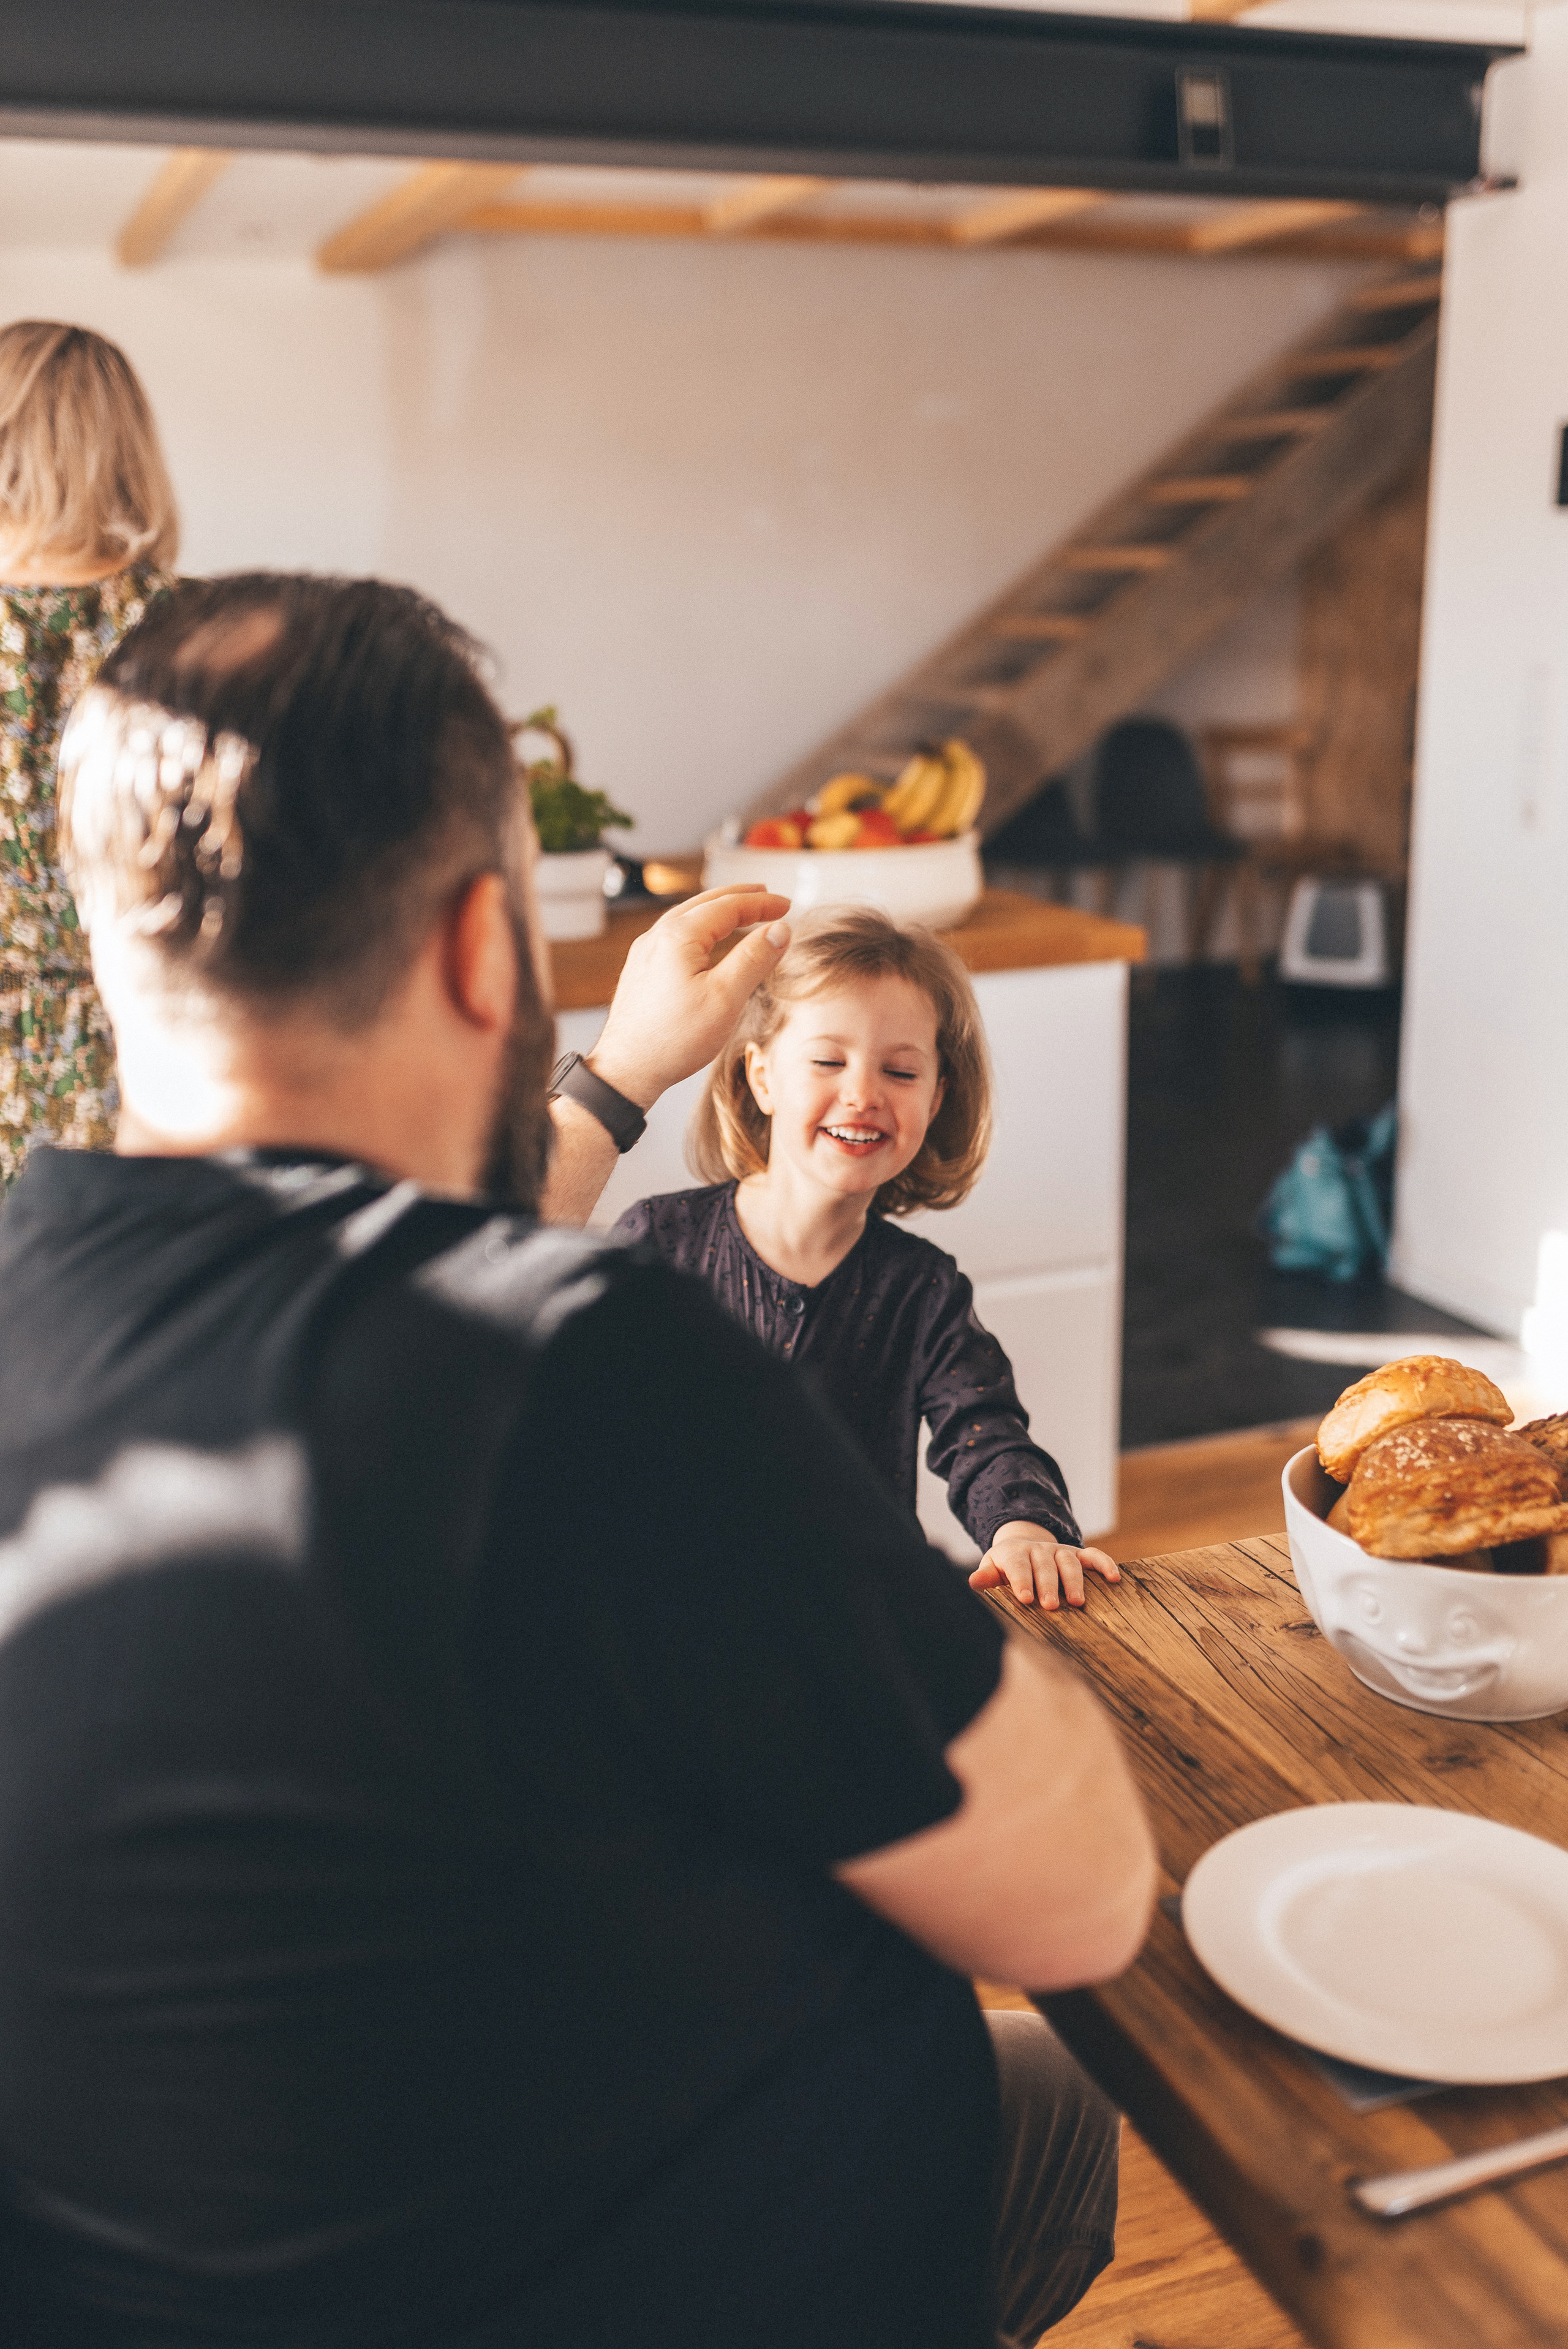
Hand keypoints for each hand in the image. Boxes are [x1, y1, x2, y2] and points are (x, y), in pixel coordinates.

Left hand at [587, 886, 790, 1110]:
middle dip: (739, 898)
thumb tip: (779, 930)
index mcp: (678, 936)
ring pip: (687, 918)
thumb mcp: (726, 998)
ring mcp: (645, 953)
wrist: (627, 1070)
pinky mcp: (641, 971)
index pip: (728, 906)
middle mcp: (656, 937)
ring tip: (741, 913)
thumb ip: (754, 958)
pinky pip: (674, 937)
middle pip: (704, 903)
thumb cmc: (674, 1039)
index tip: (785, 905)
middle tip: (765, 897)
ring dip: (718, 912)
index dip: (761, 903)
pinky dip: (700, 930)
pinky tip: (707, 944)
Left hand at [969, 1524, 1121, 1610]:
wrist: (1022, 1548)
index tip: (1026, 1599)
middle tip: (1051, 1606)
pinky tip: (1114, 1578)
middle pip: (1045, 1565)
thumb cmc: (1005, 1567)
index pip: (1018, 1565)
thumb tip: (974, 1582)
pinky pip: (1093, 1555)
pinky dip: (1104, 1564)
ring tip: (1077, 1602)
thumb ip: (986, 1576)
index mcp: (1015, 1553)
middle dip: (1048, 1585)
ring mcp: (1060, 1551)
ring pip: (1069, 1562)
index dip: (1022, 1580)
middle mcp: (1039, 1550)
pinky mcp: (1078, 1554)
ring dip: (1074, 1581)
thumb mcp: (992, 1569)